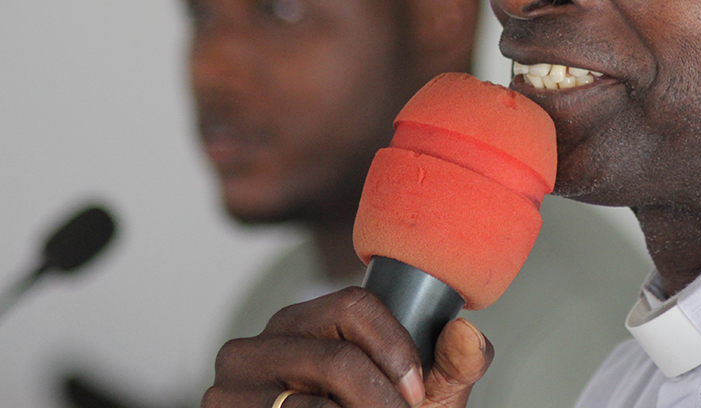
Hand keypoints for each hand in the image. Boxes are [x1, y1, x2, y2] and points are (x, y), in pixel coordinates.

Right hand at [202, 287, 492, 407]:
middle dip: (381, 401)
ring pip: (312, 405)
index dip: (396, 349)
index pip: (353, 305)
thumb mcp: (421, 400)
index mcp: (300, 323)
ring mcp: (228, 389)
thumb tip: (469, 333)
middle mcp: (255, 346)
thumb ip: (452, 367)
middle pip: (337, 359)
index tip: (417, 393)